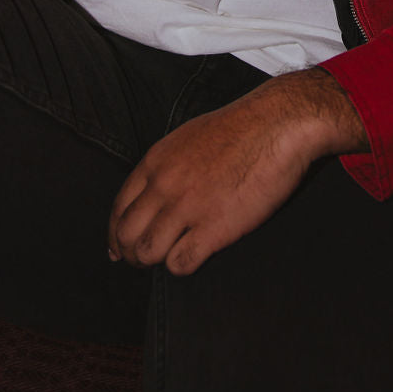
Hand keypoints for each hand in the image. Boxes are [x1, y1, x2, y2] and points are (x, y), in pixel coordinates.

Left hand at [107, 67, 367, 276]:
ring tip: (168, 258)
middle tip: (143, 260)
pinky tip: (194, 255)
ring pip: (147, 252)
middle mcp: (164, 185)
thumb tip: (153, 191)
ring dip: (154, 261)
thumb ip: (166, 165)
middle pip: (126, 234)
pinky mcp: (213, 228)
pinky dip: (182, 265)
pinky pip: (180, 263)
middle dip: (130, 253)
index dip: (115, 233)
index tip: (118, 248)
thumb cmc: (239, 129)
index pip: (118, 207)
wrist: (277, 126)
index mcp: (156, 161)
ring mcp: (187, 208)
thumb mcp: (188, 137)